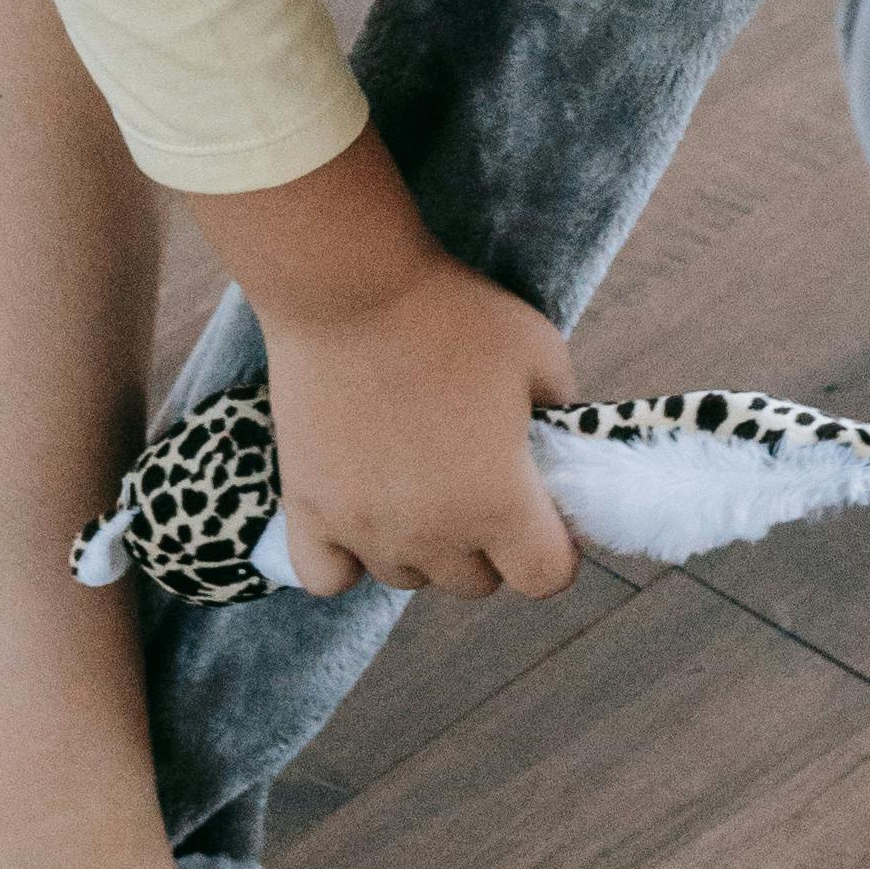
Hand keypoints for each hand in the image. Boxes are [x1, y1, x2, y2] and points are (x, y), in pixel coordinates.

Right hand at [266, 254, 581, 599]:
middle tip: (479, 480)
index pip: (546, 578)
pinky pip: (330, 577)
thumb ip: (562, 412)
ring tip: (417, 481)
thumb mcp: (541, 352)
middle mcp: (433, 534)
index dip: (556, 548)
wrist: (350, 286)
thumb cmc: (452, 313)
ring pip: (407, 577)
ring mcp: (364, 528)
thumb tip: (558, 441)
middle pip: (474, 582)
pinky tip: (359, 514)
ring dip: (422, 545)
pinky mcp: (308, 510)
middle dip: (489, 542)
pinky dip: (346, 560)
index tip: (545, 511)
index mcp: (500, 504)